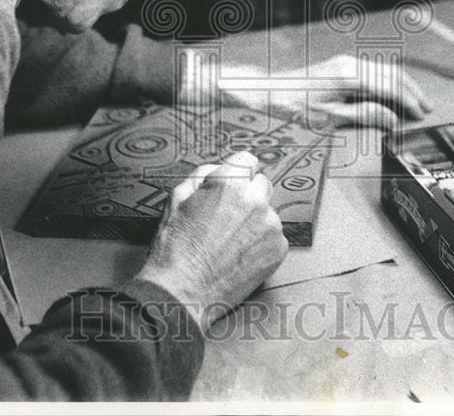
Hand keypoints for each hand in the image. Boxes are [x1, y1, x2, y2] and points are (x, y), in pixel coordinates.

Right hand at [135, 152, 288, 329]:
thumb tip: (218, 169)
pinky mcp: (278, 249)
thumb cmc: (175, 249)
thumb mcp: (176, 198)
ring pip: (268, 212)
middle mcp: (255, 201)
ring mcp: (270, 226)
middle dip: (247, 195)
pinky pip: (274, 236)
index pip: (248, 160)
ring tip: (229, 241)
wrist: (181, 293)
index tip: (234, 184)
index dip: (237, 173)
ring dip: (254, 220)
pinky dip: (261, 242)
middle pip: (261, 185)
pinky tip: (239, 254)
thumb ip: (202, 174)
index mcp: (229, 184)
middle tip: (227, 217)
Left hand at [215, 54, 432, 129]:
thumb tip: (392, 119)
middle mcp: (351, 63)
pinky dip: (389, 82)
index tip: (421, 115)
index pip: (389, 87)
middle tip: (428, 108)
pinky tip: (395, 94)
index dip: (408, 101)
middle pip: (392, 74)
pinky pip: (374, 71)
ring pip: (385, 70)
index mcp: (350, 75)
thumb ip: (364, 116)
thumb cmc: (297, 107)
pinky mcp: (342, 66)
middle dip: (412, 91)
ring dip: (403, 85)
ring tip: (417, 101)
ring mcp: (347, 62)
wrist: (273, 91)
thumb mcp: (330, 118)